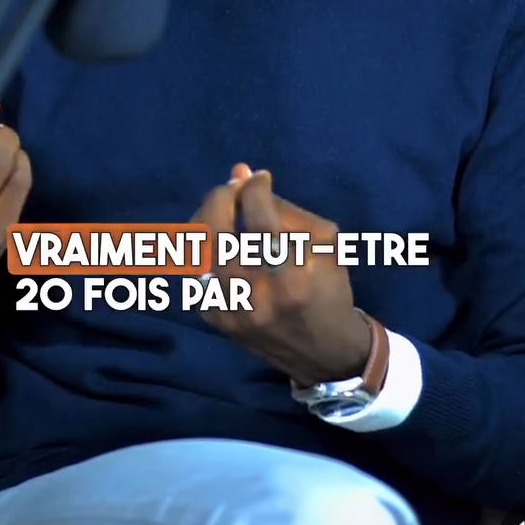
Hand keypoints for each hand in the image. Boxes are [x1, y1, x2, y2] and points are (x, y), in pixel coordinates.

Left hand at [192, 164, 371, 386]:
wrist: (322, 351)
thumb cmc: (329, 290)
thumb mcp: (325, 244)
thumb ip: (284, 208)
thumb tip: (243, 173)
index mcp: (290, 276)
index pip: (257, 217)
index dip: (253, 188)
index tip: (258, 178)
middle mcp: (252, 295)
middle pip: (215, 229)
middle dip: (222, 196)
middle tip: (234, 188)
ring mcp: (227, 309)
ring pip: (197, 247)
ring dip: (208, 218)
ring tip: (226, 211)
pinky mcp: (213, 317)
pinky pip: (195, 268)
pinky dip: (206, 247)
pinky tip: (223, 243)